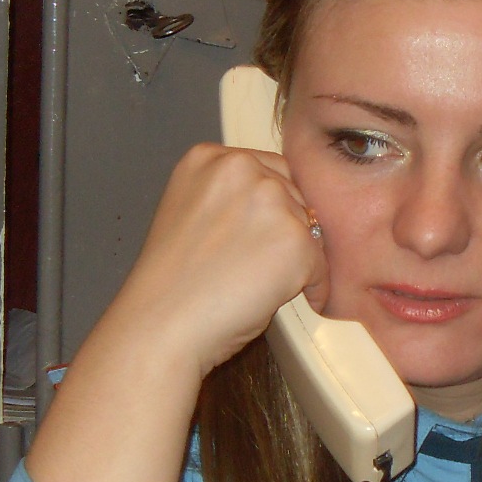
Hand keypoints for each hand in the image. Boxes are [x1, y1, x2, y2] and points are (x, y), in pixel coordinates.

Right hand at [107, 143, 327, 381]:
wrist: (160, 323)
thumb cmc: (170, 284)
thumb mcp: (191, 212)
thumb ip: (230, 199)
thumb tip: (277, 209)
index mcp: (209, 158)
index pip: (269, 170)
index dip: (271, 208)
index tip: (265, 234)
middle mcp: (241, 168)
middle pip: (294, 195)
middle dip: (288, 229)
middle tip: (267, 264)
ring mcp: (270, 201)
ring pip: (310, 228)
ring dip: (299, 257)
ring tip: (266, 283)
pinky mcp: (295, 240)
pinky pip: (321, 265)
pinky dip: (313, 287)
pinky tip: (289, 298)